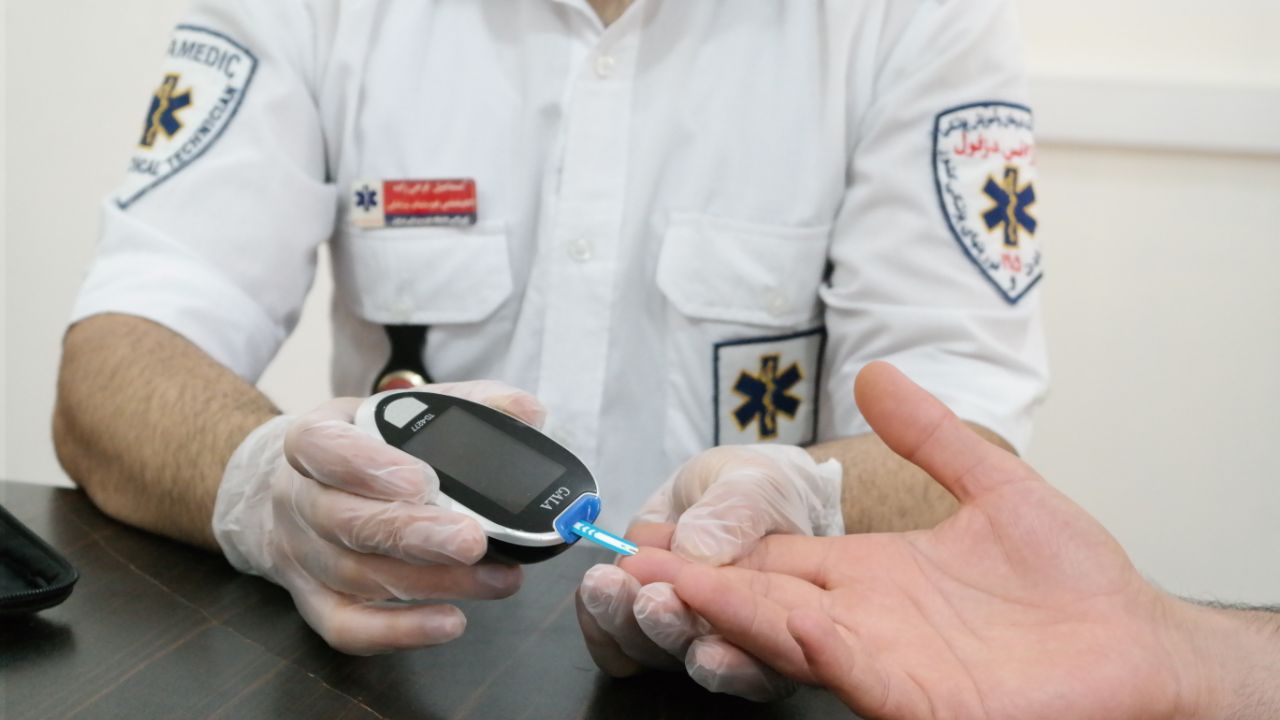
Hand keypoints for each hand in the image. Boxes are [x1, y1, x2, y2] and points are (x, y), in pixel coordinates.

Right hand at [212, 380, 545, 654]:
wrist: (296, 486)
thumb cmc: (365, 446)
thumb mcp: (404, 411)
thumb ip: (467, 405)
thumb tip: (528, 413)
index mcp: (314, 438)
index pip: (323, 448)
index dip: (367, 467)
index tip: (423, 481)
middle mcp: (298, 498)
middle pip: (346, 522)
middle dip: (415, 536)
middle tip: (474, 540)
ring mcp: (301, 554)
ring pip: (357, 577)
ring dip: (433, 582)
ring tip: (498, 578)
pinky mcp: (314, 601)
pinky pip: (347, 627)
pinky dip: (400, 632)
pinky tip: (451, 622)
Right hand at [622, 362, 1206, 718]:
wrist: (1137, 645)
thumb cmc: (1072, 581)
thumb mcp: (992, 485)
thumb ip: (930, 434)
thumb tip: (873, 373)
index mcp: (869, 576)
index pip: (770, 559)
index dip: (712, 546)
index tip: (655, 530)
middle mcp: (862, 618)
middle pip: (756, 597)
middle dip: (689, 583)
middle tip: (625, 563)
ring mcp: (881, 658)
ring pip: (778, 630)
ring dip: (716, 610)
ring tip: (657, 587)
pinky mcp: (911, 696)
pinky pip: (837, 658)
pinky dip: (784, 632)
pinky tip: (744, 608)